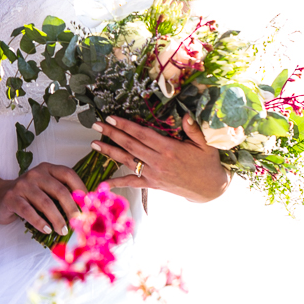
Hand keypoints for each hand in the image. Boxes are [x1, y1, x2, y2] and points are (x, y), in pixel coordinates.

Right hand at [0, 162, 86, 236]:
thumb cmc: (29, 197)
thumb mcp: (45, 189)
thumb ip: (61, 194)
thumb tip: (85, 210)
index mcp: (47, 169)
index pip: (68, 174)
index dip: (80, 188)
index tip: (89, 205)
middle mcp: (35, 174)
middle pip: (59, 190)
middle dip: (71, 208)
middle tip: (79, 223)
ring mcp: (22, 185)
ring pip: (45, 202)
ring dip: (57, 219)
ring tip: (63, 231)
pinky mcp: (12, 198)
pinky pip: (28, 211)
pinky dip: (39, 222)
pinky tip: (47, 230)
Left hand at [91, 115, 228, 202]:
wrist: (209, 188)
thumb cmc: (207, 162)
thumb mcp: (206, 144)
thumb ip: (194, 129)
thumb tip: (186, 115)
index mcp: (169, 149)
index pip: (142, 134)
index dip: (125, 125)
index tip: (111, 117)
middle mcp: (158, 162)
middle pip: (130, 145)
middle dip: (112, 134)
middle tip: (96, 124)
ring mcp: (154, 174)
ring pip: (128, 161)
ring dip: (109, 152)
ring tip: (93, 143)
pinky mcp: (153, 184)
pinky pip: (132, 182)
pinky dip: (117, 182)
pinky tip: (103, 183)